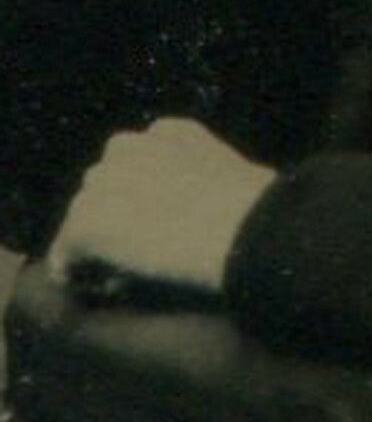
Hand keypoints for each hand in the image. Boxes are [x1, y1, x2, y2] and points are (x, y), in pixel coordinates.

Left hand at [47, 119, 275, 300]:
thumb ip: (205, 181)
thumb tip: (197, 217)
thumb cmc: (257, 216)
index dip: (142, 195)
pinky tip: (107, 288)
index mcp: (170, 133)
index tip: (161, 226)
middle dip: (115, 214)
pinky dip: (79, 274)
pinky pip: (65, 256)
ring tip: (128, 274)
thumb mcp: (234, 180)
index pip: (134, 157)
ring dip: (99, 242)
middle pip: (101, 184)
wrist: (244, 233)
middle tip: (143, 255)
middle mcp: (131, 147)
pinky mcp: (86, 222)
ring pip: (82, 217)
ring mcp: (103, 183)